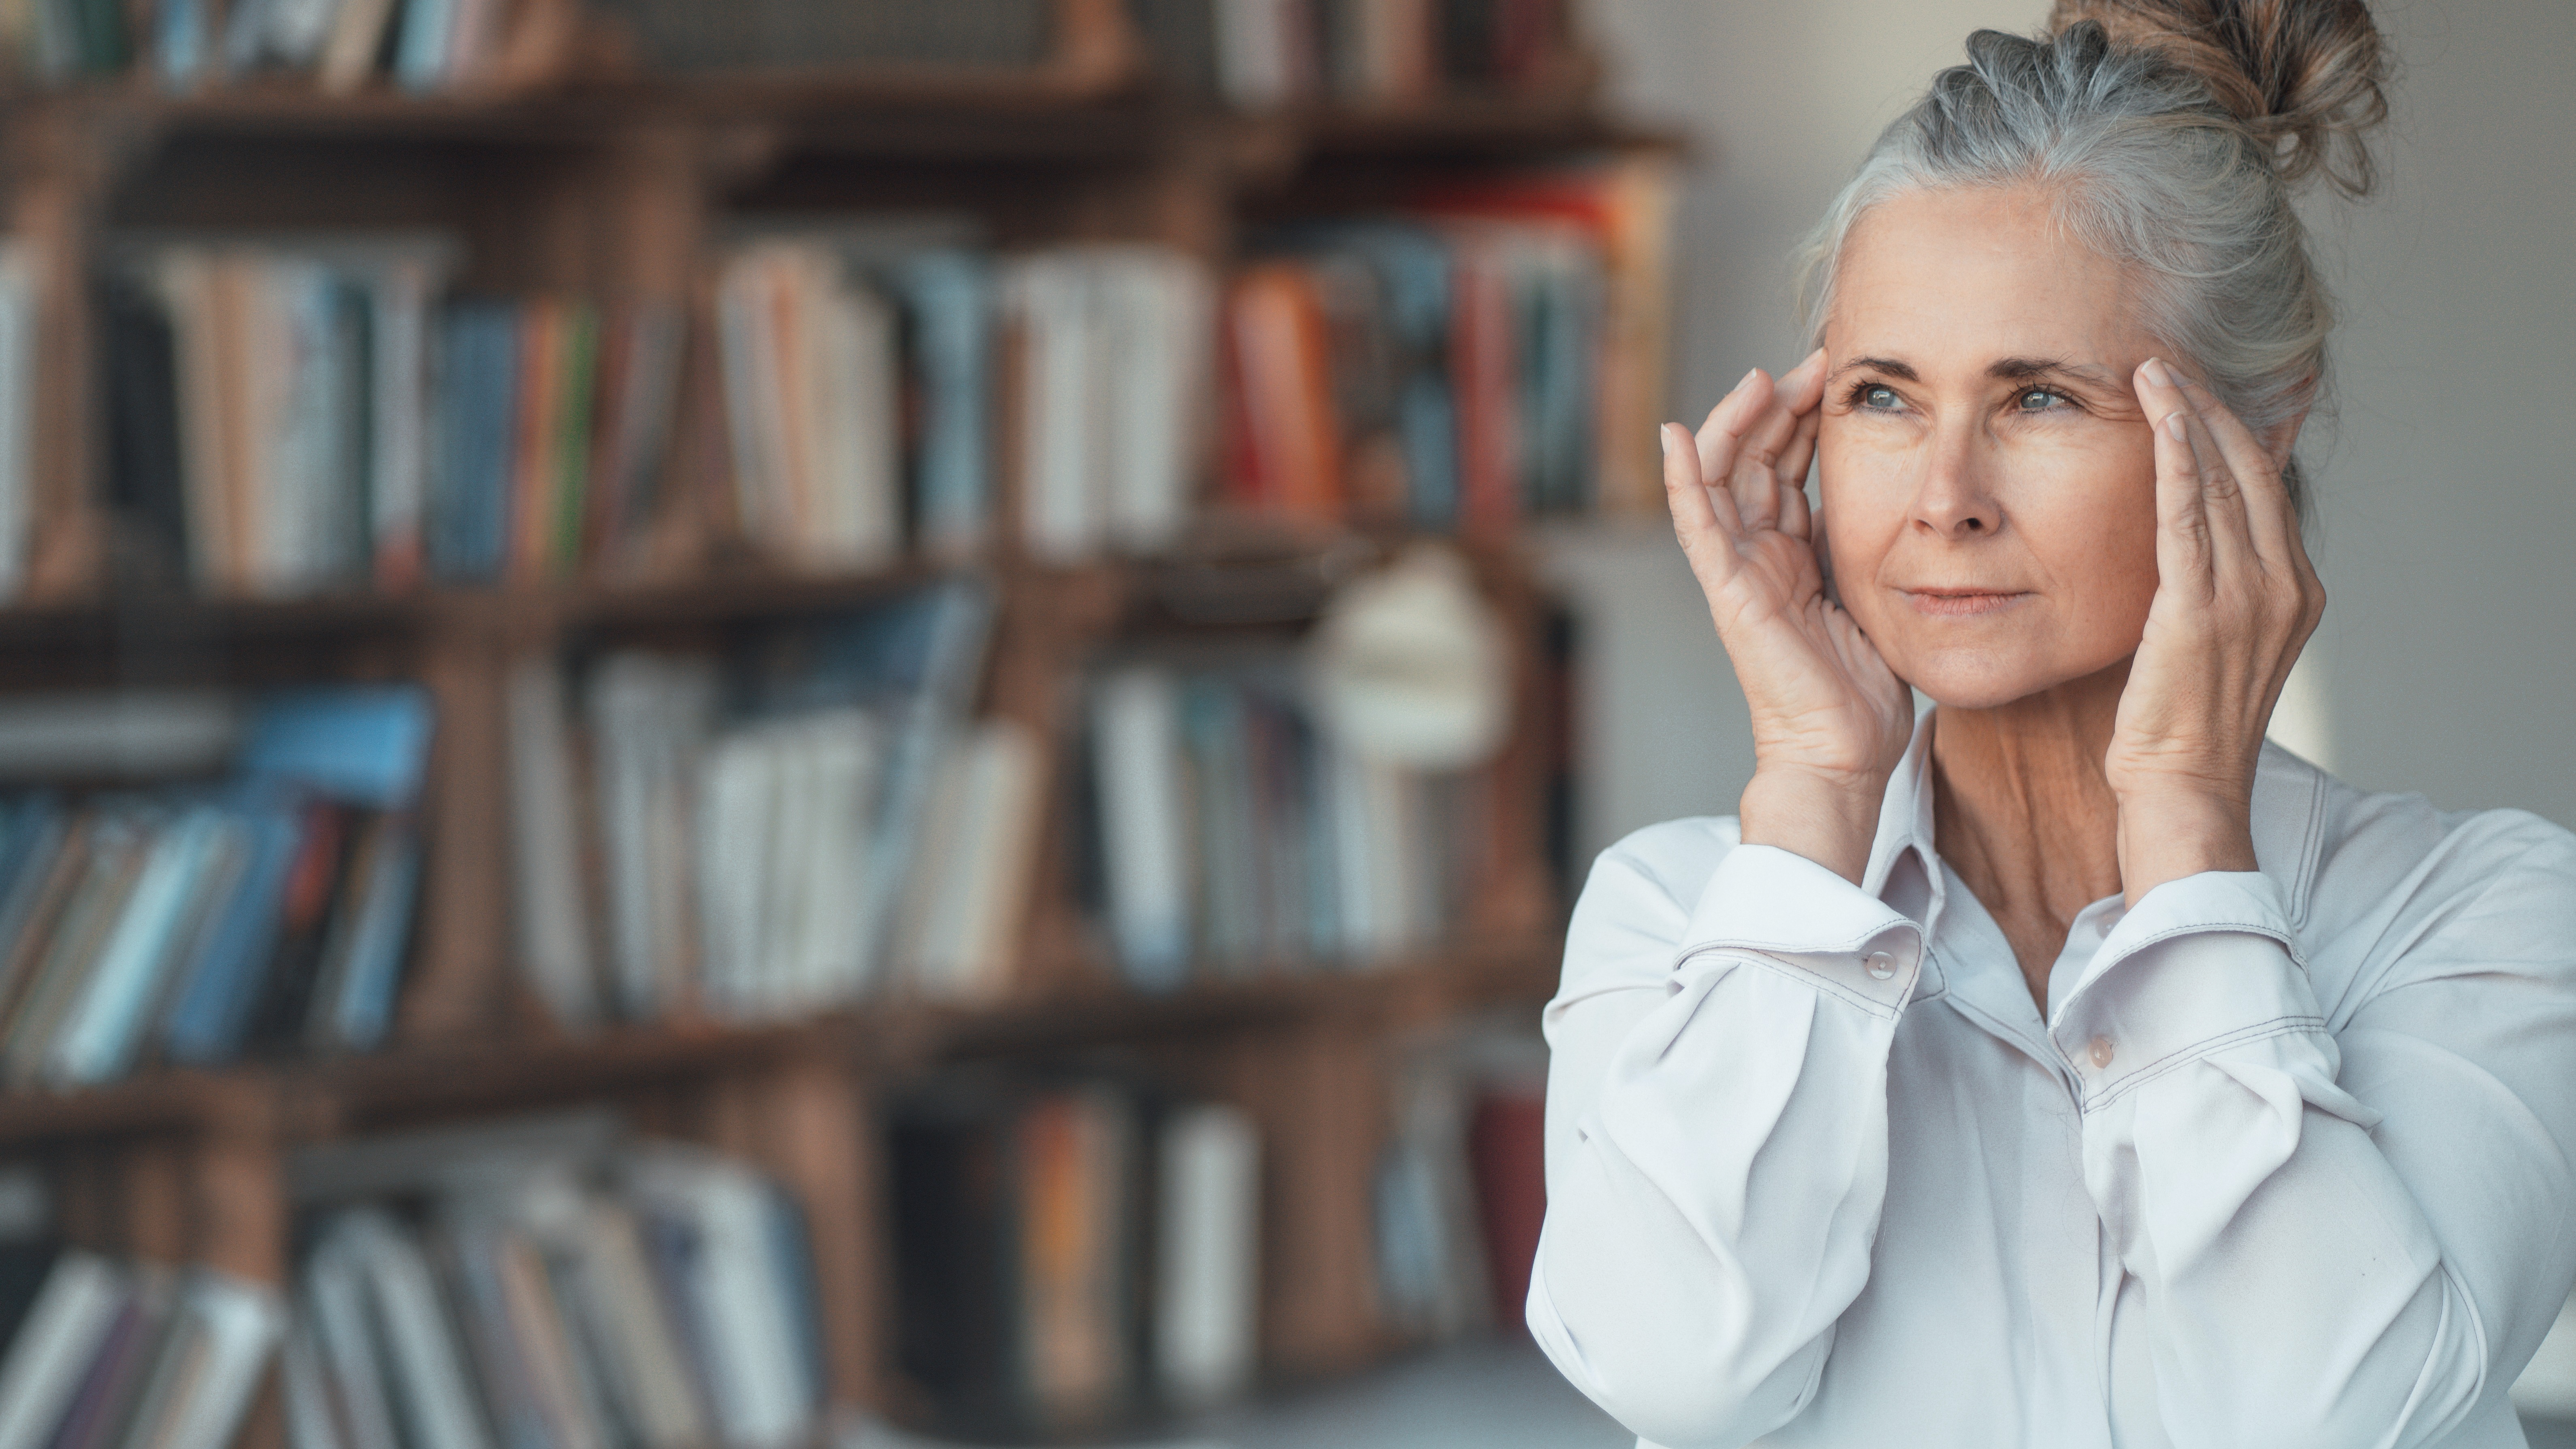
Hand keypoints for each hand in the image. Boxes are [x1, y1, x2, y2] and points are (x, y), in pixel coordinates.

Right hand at [1665, 352, 1913, 883]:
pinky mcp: (1728, 591)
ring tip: (1766, 377)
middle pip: (1756, 459)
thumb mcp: (1874, 594)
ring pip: (1723, 477)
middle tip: (1816, 360)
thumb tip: (1889, 497)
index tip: (1838, 375)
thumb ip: (1864, 547)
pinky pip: (1696, 526)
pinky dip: (1682, 479)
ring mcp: (1738, 571)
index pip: (1788, 469)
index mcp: (1793, 556)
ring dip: (1740, 422)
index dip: (1805, 419)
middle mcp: (1759, 556)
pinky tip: (1675, 435)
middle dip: (1781, 405)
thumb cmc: (1863, 690)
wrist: (1844, 751)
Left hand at [2109, 359, 2325, 903]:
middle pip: (2252, 471)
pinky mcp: (2201, 609)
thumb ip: (2209, 592)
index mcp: (2295, 594)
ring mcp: (2249, 597)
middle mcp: (2284, 587)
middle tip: (2171, 362)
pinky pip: (2190, 516)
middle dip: (2211, 409)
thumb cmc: (2183, 728)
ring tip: (2154, 371)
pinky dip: (2177, 461)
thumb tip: (2181, 549)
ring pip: (2222, 481)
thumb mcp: (2211, 647)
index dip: (2232, 434)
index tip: (2196, 392)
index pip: (2266, 490)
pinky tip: (2160, 419)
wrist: (2184, 790)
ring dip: (2187, 418)